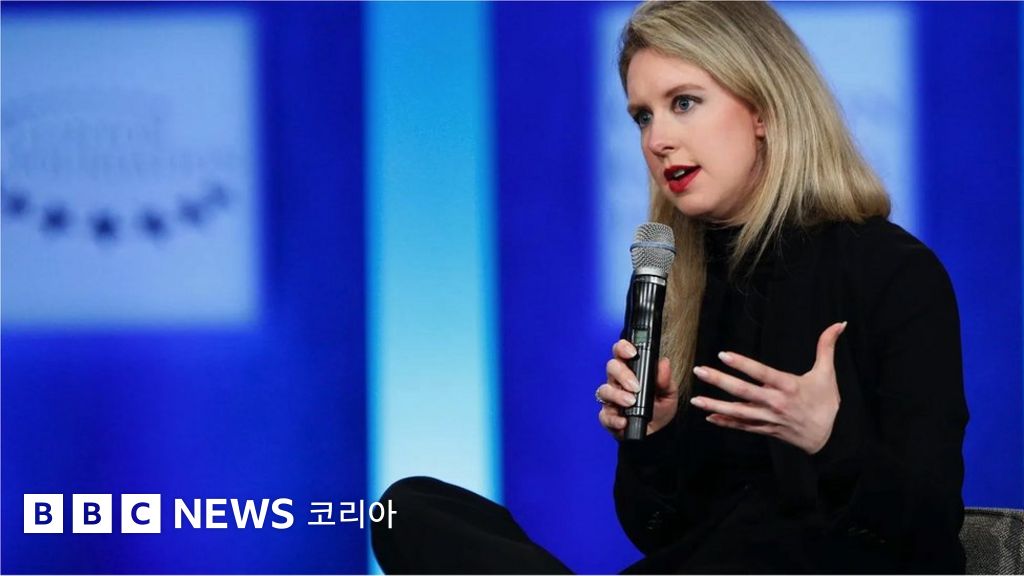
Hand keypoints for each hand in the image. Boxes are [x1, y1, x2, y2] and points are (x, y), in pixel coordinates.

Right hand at [597, 339, 677, 438]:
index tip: (632, 352)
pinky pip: (604, 415)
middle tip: (635, 386)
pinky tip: (624, 420)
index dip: (623, 348)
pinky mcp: (607, 416)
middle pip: (611, 367)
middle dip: (623, 374)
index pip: (621, 352)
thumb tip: (664, 363)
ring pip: (605, 390)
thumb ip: (666, 379)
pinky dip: (614, 418)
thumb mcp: (668, 393)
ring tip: (631, 402)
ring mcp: (611, 399)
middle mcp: (618, 381)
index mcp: (632, 370)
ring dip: (617, 395)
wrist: (657, 433)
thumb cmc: (659, 408)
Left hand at [689, 321, 846, 453]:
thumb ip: (827, 347)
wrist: (829, 439)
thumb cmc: (826, 403)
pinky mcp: (765, 429)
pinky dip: (726, 423)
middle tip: (700, 371)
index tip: (723, 355)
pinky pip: (742, 426)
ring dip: (716, 405)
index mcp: (788, 386)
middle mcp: (775, 402)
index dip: (743, 364)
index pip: (761, 372)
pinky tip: (709, 417)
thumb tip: (839, 324)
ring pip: (738, 411)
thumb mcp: (827, 373)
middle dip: (719, 381)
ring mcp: (768, 418)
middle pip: (743, 391)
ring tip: (696, 399)